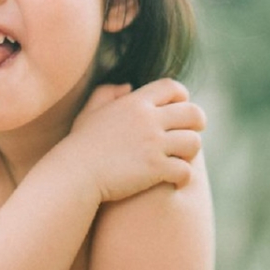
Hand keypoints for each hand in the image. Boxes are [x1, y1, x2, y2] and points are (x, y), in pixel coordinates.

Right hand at [63, 79, 205, 203]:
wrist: (73, 173)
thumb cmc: (79, 144)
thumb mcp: (89, 112)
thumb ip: (106, 93)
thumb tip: (128, 87)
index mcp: (134, 103)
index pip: (173, 88)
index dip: (182, 98)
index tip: (178, 110)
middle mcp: (148, 119)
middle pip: (194, 113)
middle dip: (196, 125)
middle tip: (187, 136)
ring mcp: (153, 144)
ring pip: (194, 143)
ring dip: (189, 153)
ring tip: (179, 160)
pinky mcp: (156, 169)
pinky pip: (186, 171)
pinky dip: (182, 178)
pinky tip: (173, 182)